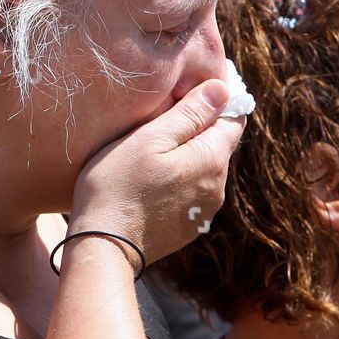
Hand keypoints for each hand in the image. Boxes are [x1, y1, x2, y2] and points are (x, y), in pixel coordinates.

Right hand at [71, 78, 243, 262]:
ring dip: (189, 157)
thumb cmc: (118, 185)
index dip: (220, 101)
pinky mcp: (190, 228)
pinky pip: (192, 194)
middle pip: (219, 145)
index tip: (197, 91)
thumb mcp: (149, 138)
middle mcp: (217, 187)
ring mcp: (205, 212)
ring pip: (204, 170)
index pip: (234, 119)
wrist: (104, 248)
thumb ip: (189, 113)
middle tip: (168, 116)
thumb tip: (223, 90)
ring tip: (157, 151)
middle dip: (201, 128)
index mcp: (212, 159)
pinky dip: (180, 181)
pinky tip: (154, 181)